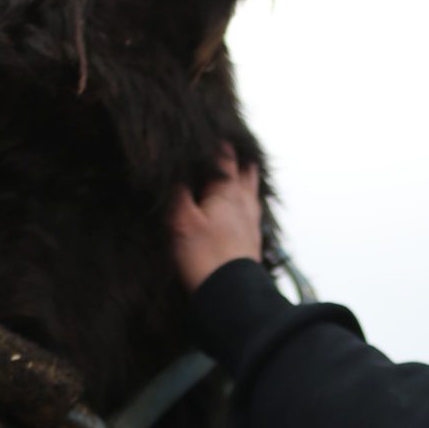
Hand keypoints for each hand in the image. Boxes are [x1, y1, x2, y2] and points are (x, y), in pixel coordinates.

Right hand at [169, 146, 264, 291]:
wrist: (231, 295)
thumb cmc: (205, 257)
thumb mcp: (182, 221)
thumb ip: (179, 193)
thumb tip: (175, 172)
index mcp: (227, 193)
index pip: (225, 160)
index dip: (219, 146)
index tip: (215, 132)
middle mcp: (243, 204)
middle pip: (244, 174)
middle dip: (238, 160)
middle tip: (237, 146)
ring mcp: (250, 224)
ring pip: (251, 194)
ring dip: (248, 180)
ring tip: (249, 169)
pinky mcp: (251, 243)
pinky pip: (253, 214)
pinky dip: (250, 204)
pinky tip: (249, 210)